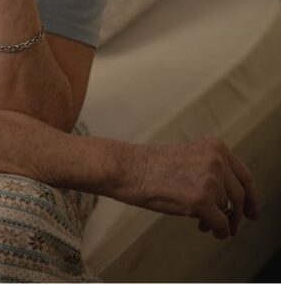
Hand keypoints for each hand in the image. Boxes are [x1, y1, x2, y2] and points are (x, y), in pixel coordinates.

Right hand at [118, 137, 258, 238]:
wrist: (126, 168)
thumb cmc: (148, 165)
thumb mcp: (187, 156)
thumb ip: (210, 170)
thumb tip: (228, 200)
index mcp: (215, 147)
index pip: (244, 176)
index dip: (252, 197)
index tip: (252, 211)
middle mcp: (216, 161)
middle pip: (240, 196)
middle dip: (238, 214)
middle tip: (234, 225)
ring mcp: (210, 180)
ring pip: (228, 210)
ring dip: (221, 221)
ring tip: (206, 225)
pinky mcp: (201, 200)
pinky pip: (220, 224)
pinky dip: (218, 231)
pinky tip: (210, 231)